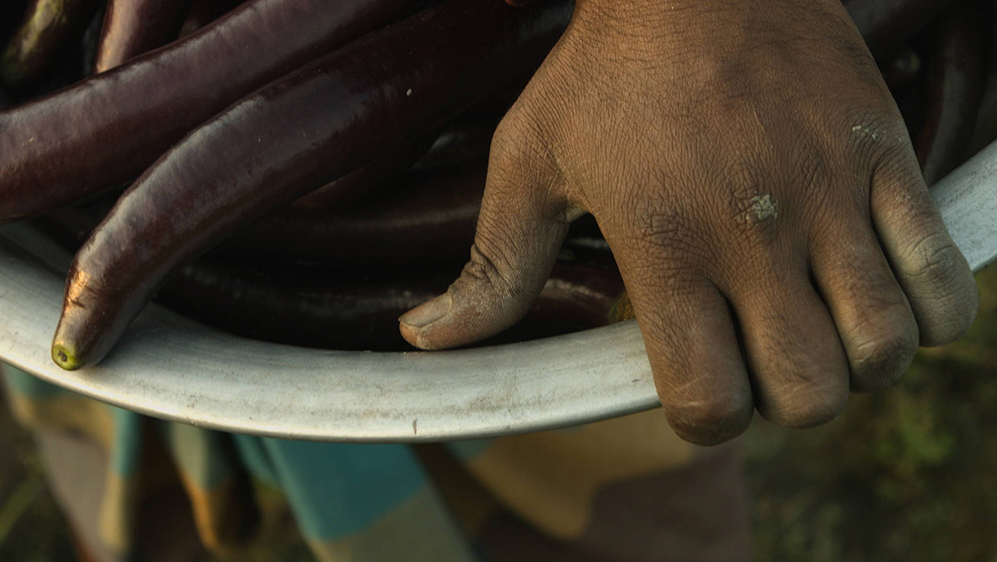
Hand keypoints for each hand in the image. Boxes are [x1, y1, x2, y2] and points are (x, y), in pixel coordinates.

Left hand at [399, 0, 978, 443]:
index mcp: (662, 244)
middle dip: (785, 401)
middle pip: (807, 393)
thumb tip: (429, 341)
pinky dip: (932, 313)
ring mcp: (829, 197)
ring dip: (857, 364)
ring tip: (826, 329)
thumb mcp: (527, 160)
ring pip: (884, 348)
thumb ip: (490, 268)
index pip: (709, 400)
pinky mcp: (884, 159)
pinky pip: (945, 276)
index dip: (706, 419)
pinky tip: (888, 293)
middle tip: (764, 359)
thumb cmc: (604, 68)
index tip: (700, 388)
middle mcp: (752, 235)